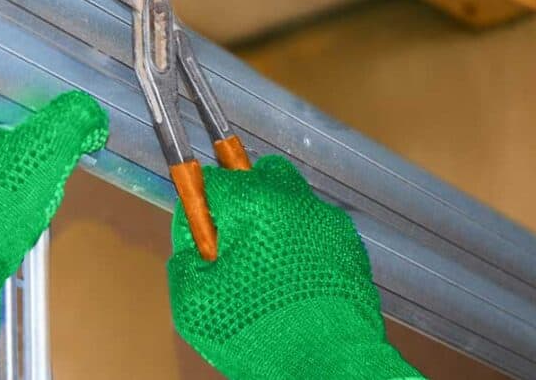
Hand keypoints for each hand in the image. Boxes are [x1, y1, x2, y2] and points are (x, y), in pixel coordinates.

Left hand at [0, 91, 107, 378]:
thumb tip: (89, 113)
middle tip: (47, 128)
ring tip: (37, 162)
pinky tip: (21, 191)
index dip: (15, 81)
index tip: (39, 88)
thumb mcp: (43, 155)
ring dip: (13, 153)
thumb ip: (72, 123)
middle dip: (20, 122)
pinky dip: (2, 178)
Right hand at [168, 156, 422, 379]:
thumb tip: (193, 242)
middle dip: (242, 201)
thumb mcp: (194, 302)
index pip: (212, 181)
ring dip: (273, 224)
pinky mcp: (351, 248)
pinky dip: (301, 247)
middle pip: (259, 176)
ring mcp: (328, 223)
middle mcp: (295, 201)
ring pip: (291, 204)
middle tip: (234, 245)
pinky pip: (315, 233)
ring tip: (265, 273)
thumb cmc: (258, 331)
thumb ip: (184, 259)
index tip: (201, 238)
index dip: (200, 211)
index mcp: (254, 203)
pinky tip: (293, 285)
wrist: (331, 365)